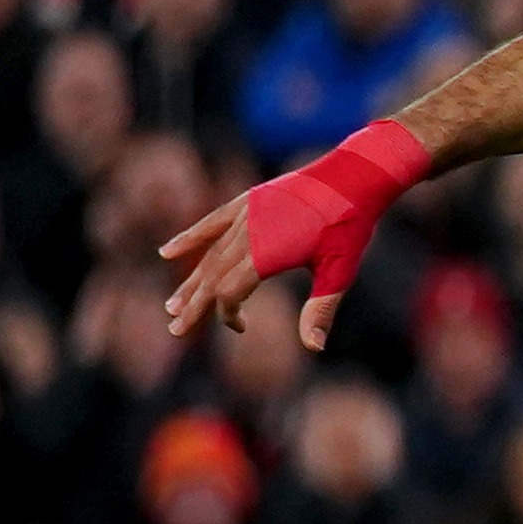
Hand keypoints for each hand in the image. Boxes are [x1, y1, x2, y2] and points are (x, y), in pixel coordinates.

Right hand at [163, 121, 430, 349]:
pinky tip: (168, 252)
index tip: (240, 328)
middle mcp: (248, 234)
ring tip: (173, 305)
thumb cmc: (350, 226)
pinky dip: (190, 238)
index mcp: (266, 254)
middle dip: (195, 304)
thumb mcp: (340, 271)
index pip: (230, 292)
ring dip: (192, 280)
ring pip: (210, 254)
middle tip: (176, 329)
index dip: (228, 314)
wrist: (354, 175)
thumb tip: (314, 348)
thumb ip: (321, 309)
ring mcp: (245, 215)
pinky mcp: (247, 201)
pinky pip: (211, 223)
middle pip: (212, 276)